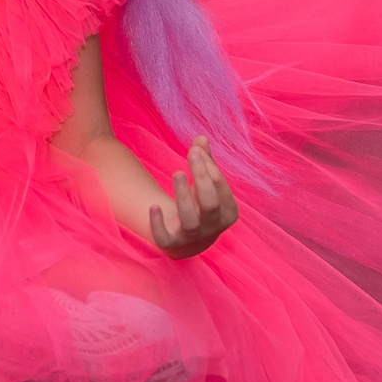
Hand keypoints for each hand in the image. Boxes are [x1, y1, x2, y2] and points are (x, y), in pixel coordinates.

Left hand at [148, 138, 237, 257]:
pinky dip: (158, 224)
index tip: (195, 149)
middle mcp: (213, 227)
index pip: (220, 185)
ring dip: (183, 196)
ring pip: (191, 221)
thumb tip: (201, 138)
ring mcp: (192, 237)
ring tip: (177, 172)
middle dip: (202, 177)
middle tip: (192, 153)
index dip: (208, 165)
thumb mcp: (206, 182)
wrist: (189, 237)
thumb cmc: (200, 201)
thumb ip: (205, 161)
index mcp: (228, 212)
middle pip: (210, 203)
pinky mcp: (171, 244)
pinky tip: (152, 205)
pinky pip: (165, 239)